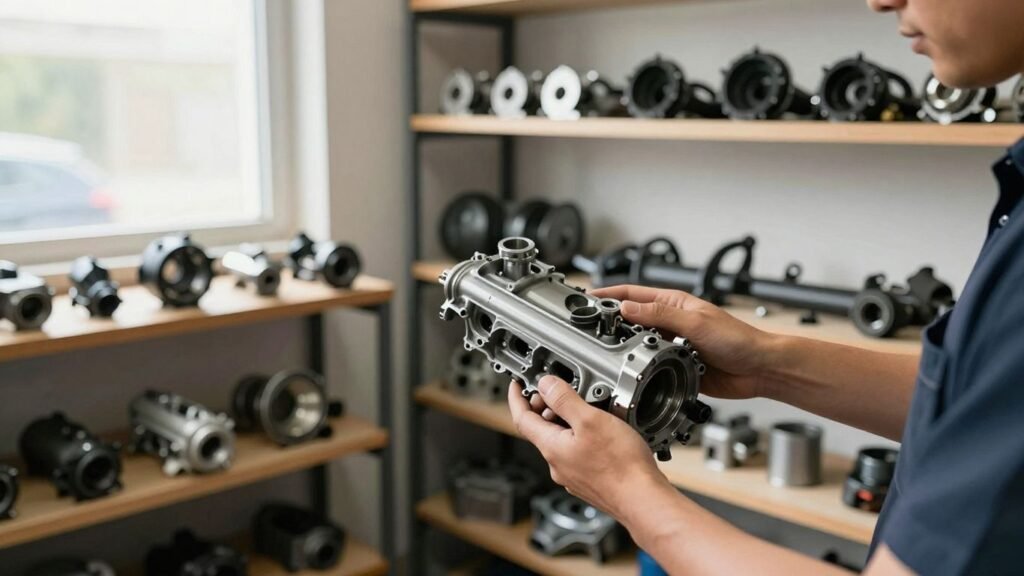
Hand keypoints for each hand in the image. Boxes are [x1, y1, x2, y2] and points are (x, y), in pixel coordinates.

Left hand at [508, 376, 671, 519]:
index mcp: (552, 447)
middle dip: (545, 407)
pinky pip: (576, 452)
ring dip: (566, 421)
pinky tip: (600, 432)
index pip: (522, 418)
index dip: (516, 398)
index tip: (516, 385)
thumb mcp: (590, 420)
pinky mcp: (589, 481)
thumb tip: (545, 385)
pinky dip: (580, 437)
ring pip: (561, 441)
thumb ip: (564, 399)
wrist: (643, 500)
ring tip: (586, 409)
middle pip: (541, 429)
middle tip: (560, 391)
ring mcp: (573, 475)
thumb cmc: (621, 466)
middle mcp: (558, 464)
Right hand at [591, 284, 777, 399]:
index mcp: (674, 304)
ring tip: (604, 350)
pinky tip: (629, 371)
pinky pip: (651, 366)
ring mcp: (672, 345)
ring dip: (624, 347)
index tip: (586, 299)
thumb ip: (659, 314)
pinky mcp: (675, 367)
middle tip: (587, 327)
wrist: (759, 369)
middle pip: (631, 319)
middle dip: (609, 322)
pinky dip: (639, 368)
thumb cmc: (738, 339)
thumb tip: (626, 307)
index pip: (633, 294)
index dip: (608, 295)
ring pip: (638, 344)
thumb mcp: (694, 322)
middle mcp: (670, 323)